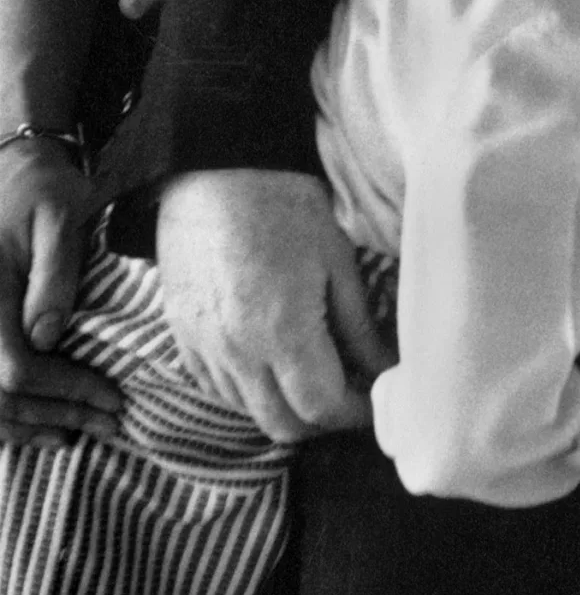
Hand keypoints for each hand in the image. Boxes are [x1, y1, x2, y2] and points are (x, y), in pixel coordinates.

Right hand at [0, 139, 121, 442]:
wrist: (13, 173)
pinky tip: (43, 427)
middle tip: (109, 424)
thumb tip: (48, 336)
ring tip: (80, 433)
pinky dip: (9, 419)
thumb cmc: (44, 191)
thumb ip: (55, 274)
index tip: (112, 398)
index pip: (16, 368)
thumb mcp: (60, 218)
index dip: (63, 392)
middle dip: (55, 416)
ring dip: (31, 427)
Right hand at [155, 169, 393, 441]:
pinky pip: (215, 387)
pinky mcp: (181, 334)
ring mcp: (203, 346)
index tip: (374, 398)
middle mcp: (237, 351)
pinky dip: (248, 390)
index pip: (323, 407)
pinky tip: (271, 362)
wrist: (217, 170)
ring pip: (248, 410)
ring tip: (313, 375)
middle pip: (283, 425)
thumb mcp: (337, 261)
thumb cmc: (285, 206)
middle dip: (323, 420)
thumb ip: (359, 327)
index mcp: (282, 332)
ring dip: (285, 406)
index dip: (355, 413)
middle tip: (349, 393)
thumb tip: (383, 370)